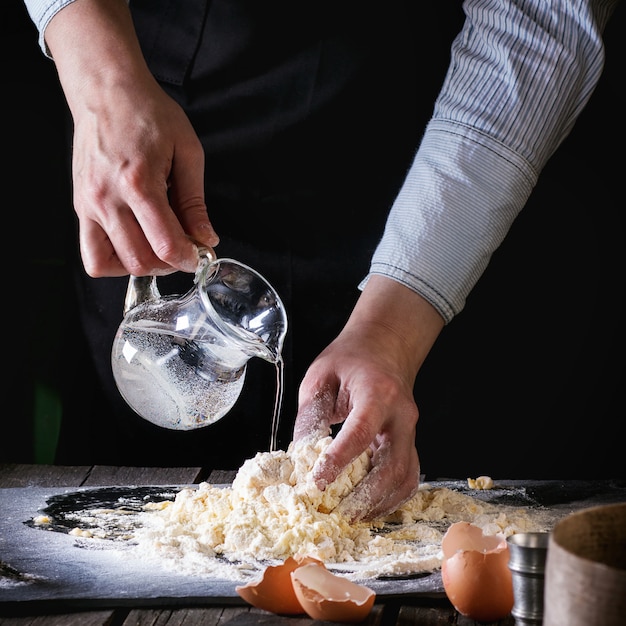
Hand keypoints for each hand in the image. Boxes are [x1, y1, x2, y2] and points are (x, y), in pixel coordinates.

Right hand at [45, 0, 218, 276]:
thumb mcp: (187, 151)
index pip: (165, 245)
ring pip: (113, 263)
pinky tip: (135, 246)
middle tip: (184, 250)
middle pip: (140, 261)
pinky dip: (115, 261)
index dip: (189, 259)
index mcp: (139, 183)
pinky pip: (92, 254)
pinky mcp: (80, 207)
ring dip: (142, 267)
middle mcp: (108, 199)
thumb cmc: (147, 113)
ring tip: (159, 249)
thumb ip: (195, 201)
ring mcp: (89, 205)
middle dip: (169, 265)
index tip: (201, 255)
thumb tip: (206, 238)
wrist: (105, 91)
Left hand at [293, 275, 444, 521]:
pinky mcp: (410, 443)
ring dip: (379, 503)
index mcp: (377, 392)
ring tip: (351, 517)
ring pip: (405, 477)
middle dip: (365, 495)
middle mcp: (401, 415)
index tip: (317, 482)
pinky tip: (368, 507)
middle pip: (392, 464)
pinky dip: (390, 499)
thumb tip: (299, 458)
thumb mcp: (320, 377)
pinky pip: (408, 478)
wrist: (385, 347)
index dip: (339, 460)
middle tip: (337, 513)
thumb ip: (310, 415)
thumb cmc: (350, 360)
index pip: (361, 431)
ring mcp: (411, 431)